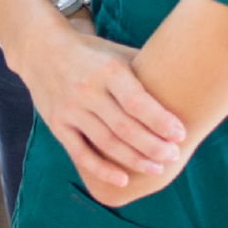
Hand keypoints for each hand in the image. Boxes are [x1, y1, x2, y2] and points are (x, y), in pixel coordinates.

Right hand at [15, 23, 186, 192]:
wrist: (40, 48)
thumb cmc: (90, 52)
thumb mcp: (116, 53)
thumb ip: (145, 70)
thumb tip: (187, 82)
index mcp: (107, 70)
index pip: (137, 102)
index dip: (161, 121)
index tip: (181, 134)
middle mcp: (87, 90)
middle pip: (125, 128)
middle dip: (153, 146)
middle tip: (173, 156)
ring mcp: (70, 109)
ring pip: (106, 143)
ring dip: (135, 160)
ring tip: (157, 168)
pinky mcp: (57, 124)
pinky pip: (80, 153)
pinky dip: (102, 169)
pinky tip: (123, 179)